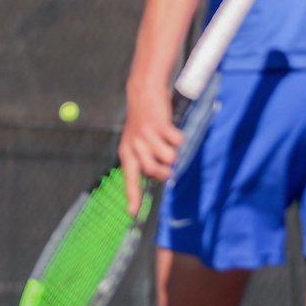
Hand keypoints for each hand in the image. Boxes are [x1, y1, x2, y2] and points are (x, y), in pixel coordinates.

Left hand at [117, 82, 183, 215]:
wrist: (144, 93)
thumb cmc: (143, 121)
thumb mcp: (136, 141)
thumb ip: (143, 158)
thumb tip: (157, 177)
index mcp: (127, 152)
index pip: (130, 178)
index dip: (132, 196)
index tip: (133, 213)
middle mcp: (135, 146)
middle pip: (153, 171)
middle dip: (164, 172)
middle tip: (167, 166)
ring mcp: (147, 136)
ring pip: (168, 157)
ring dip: (173, 152)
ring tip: (167, 141)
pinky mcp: (160, 125)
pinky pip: (177, 142)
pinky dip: (178, 138)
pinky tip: (171, 130)